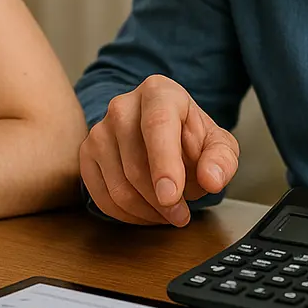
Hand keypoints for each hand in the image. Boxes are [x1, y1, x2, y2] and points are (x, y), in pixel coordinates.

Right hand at [80, 75, 238, 226]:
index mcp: (159, 92)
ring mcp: (100, 130)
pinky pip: (101, 196)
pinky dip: (126, 215)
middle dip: (160, 201)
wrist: (164, 134)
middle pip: (135, 163)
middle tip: (181, 215)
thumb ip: (221, 160)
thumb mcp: (218, 145)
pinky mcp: (86, 153)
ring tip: (167, 213)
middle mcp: (122, 106)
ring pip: (117, 185)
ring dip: (146, 211)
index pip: (157, 125)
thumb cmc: (190, 138)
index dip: (164, 164)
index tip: (172, 196)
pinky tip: (146, 213)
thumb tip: (212, 179)